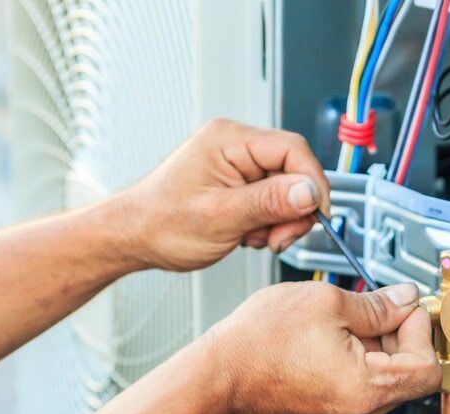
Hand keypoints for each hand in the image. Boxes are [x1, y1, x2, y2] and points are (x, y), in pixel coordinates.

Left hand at [122, 118, 329, 271]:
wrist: (134, 237)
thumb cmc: (161, 223)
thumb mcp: (221, 216)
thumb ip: (269, 202)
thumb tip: (310, 192)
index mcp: (230, 140)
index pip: (294, 150)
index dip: (312, 184)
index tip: (314, 216)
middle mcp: (237, 146)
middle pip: (294, 171)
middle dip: (294, 210)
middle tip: (278, 238)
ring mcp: (239, 165)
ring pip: (288, 190)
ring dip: (280, 221)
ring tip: (254, 238)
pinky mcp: (240, 184)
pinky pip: (273, 201)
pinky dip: (269, 223)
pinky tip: (247, 234)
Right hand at [204, 281, 440, 413]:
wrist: (215, 379)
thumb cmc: (257, 345)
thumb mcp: (327, 303)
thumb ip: (378, 304)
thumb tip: (406, 299)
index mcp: (368, 390)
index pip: (428, 367)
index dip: (421, 330)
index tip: (405, 308)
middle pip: (410, 375)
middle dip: (399, 335)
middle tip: (375, 307)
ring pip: (385, 381)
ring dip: (377, 348)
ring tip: (343, 323)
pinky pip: (361, 389)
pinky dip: (357, 363)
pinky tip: (331, 341)